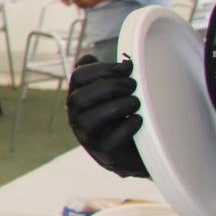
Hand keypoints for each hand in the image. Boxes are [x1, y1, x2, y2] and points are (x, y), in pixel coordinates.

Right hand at [66, 55, 148, 178]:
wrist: (137, 149)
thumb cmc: (124, 114)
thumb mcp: (113, 91)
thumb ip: (108, 74)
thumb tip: (112, 61)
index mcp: (79, 97)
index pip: (78, 77)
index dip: (102, 68)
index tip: (125, 68)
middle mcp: (77, 117)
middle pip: (79, 98)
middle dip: (109, 87)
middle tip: (132, 85)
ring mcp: (88, 137)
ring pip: (89, 120)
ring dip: (117, 106)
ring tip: (136, 102)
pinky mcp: (104, 154)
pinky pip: (109, 142)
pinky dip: (126, 127)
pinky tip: (138, 120)